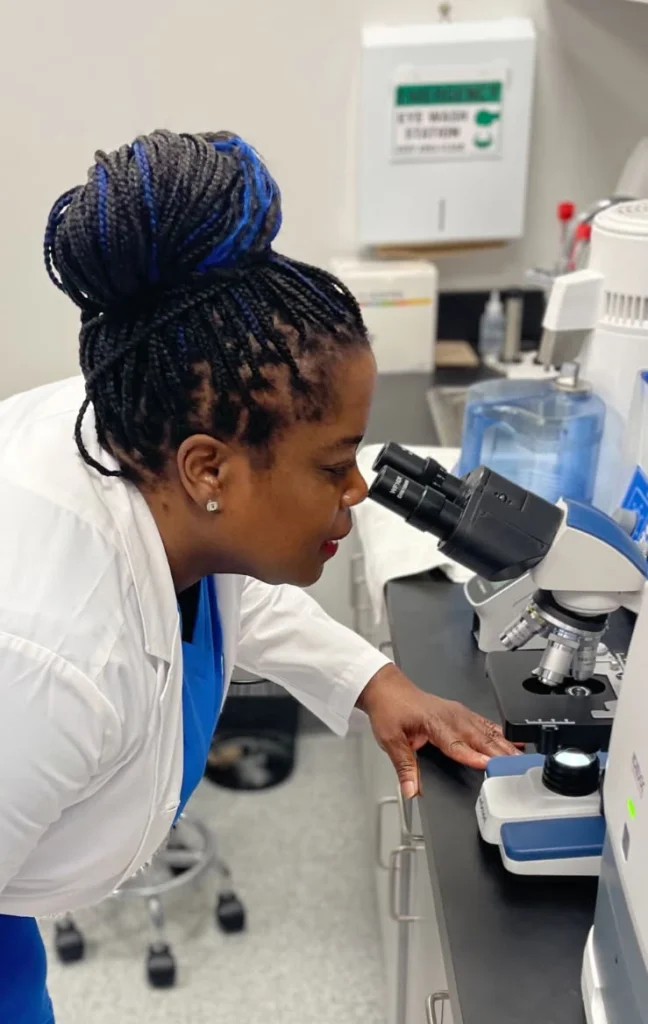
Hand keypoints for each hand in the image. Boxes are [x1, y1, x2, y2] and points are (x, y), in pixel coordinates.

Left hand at [356, 664, 519, 797]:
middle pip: (478, 737)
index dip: (473, 756)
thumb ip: (404, 767)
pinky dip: (500, 733)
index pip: (456, 744)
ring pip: (486, 730)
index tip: (489, 765)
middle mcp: (450, 716)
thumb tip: (411, 790)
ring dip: (504, 744)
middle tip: (518, 767)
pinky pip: (484, 723)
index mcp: (434, 722)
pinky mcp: (460, 713)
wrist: (387, 687)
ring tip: (522, 757)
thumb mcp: (390, 739)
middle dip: (499, 752)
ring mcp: (457, 713)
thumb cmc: (389, 708)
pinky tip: (512, 741)